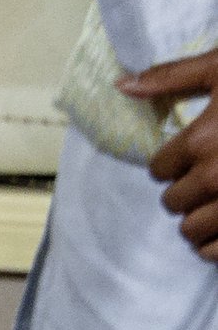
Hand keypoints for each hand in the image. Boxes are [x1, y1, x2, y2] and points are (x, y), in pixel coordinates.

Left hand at [123, 49, 217, 259]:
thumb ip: (173, 76)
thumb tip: (122, 84)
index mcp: (203, 139)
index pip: (159, 169)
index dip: (173, 162)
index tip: (190, 154)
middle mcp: (216, 176)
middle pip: (172, 202)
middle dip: (185, 189)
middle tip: (208, 175)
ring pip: (190, 232)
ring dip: (198, 218)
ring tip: (217, 200)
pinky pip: (214, 253)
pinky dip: (214, 244)